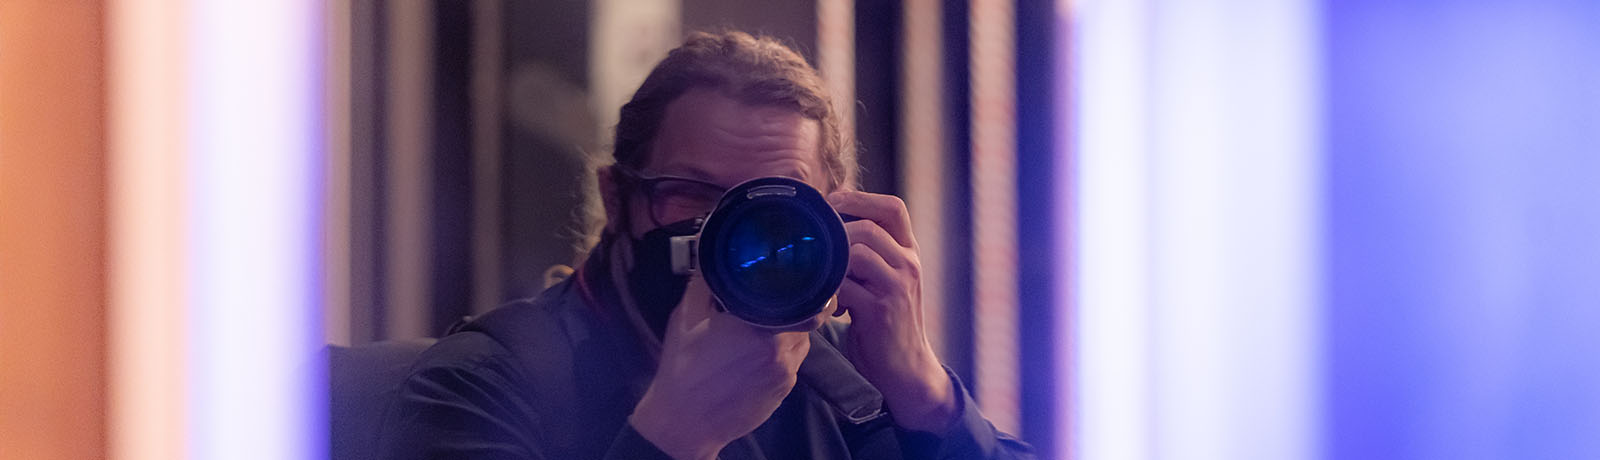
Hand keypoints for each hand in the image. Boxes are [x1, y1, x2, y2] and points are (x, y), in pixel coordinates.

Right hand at [628, 277, 811, 459]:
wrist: (685, 422)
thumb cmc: (683, 368)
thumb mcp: (686, 316)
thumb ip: (705, 282)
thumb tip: (713, 256)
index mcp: (758, 326)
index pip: (801, 297)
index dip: (803, 283)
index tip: (797, 273)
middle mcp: (780, 349)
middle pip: (807, 316)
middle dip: (796, 304)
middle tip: (779, 296)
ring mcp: (786, 372)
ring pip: (804, 339)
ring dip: (793, 327)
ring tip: (768, 323)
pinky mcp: (785, 389)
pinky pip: (794, 360)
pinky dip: (785, 350)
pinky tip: (761, 350)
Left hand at [827, 191, 957, 433]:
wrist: (905, 369)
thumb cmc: (885, 322)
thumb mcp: (883, 280)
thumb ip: (866, 255)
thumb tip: (824, 227)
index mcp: (909, 251)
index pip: (893, 207)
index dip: (860, 198)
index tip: (830, 206)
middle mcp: (909, 263)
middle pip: (870, 226)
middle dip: (835, 232)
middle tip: (812, 244)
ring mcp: (898, 286)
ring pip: (858, 251)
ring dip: (830, 261)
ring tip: (819, 276)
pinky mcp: (883, 310)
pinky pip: (846, 286)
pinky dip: (828, 291)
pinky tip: (825, 303)